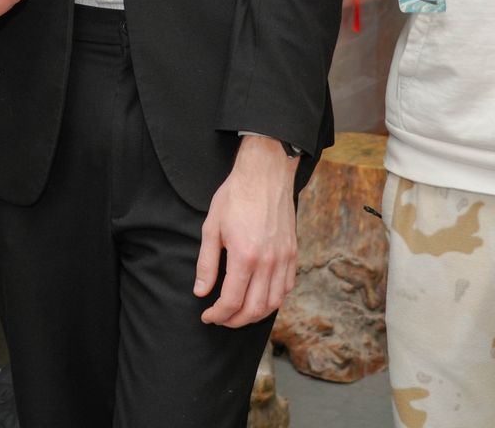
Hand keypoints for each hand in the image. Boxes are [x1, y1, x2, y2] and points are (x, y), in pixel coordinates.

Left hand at [195, 136, 298, 327]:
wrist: (265, 174)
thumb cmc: (236, 196)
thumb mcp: (211, 227)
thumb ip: (207, 263)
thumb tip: (201, 291)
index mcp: (245, 256)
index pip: (232, 301)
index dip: (218, 314)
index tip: (207, 316)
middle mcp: (269, 262)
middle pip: (254, 309)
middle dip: (234, 321)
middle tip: (220, 319)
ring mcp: (284, 259)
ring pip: (274, 303)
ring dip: (255, 315)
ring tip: (239, 313)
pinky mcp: (293, 253)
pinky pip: (287, 287)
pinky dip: (273, 299)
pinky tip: (259, 297)